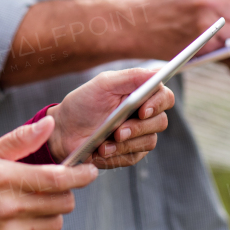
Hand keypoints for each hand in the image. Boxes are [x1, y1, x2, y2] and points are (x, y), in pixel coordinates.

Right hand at [0, 116, 97, 229]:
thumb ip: (21, 140)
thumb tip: (50, 123)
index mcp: (5, 179)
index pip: (56, 179)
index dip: (80, 175)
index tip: (91, 171)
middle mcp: (9, 208)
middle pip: (63, 203)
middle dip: (66, 191)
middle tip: (52, 184)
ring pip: (56, 223)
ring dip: (52, 211)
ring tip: (32, 202)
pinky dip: (36, 228)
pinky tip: (18, 219)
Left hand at [45, 68, 174, 167]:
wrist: (64, 131)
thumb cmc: (83, 103)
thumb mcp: (103, 84)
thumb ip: (131, 77)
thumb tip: (158, 72)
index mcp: (140, 94)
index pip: (165, 97)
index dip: (158, 103)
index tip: (142, 110)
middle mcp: (144, 114)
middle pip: (161, 122)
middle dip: (138, 128)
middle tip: (118, 132)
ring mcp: (138, 135)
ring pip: (149, 142)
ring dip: (125, 144)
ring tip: (103, 144)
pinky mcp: (130, 153)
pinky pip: (134, 157)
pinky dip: (117, 154)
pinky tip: (102, 151)